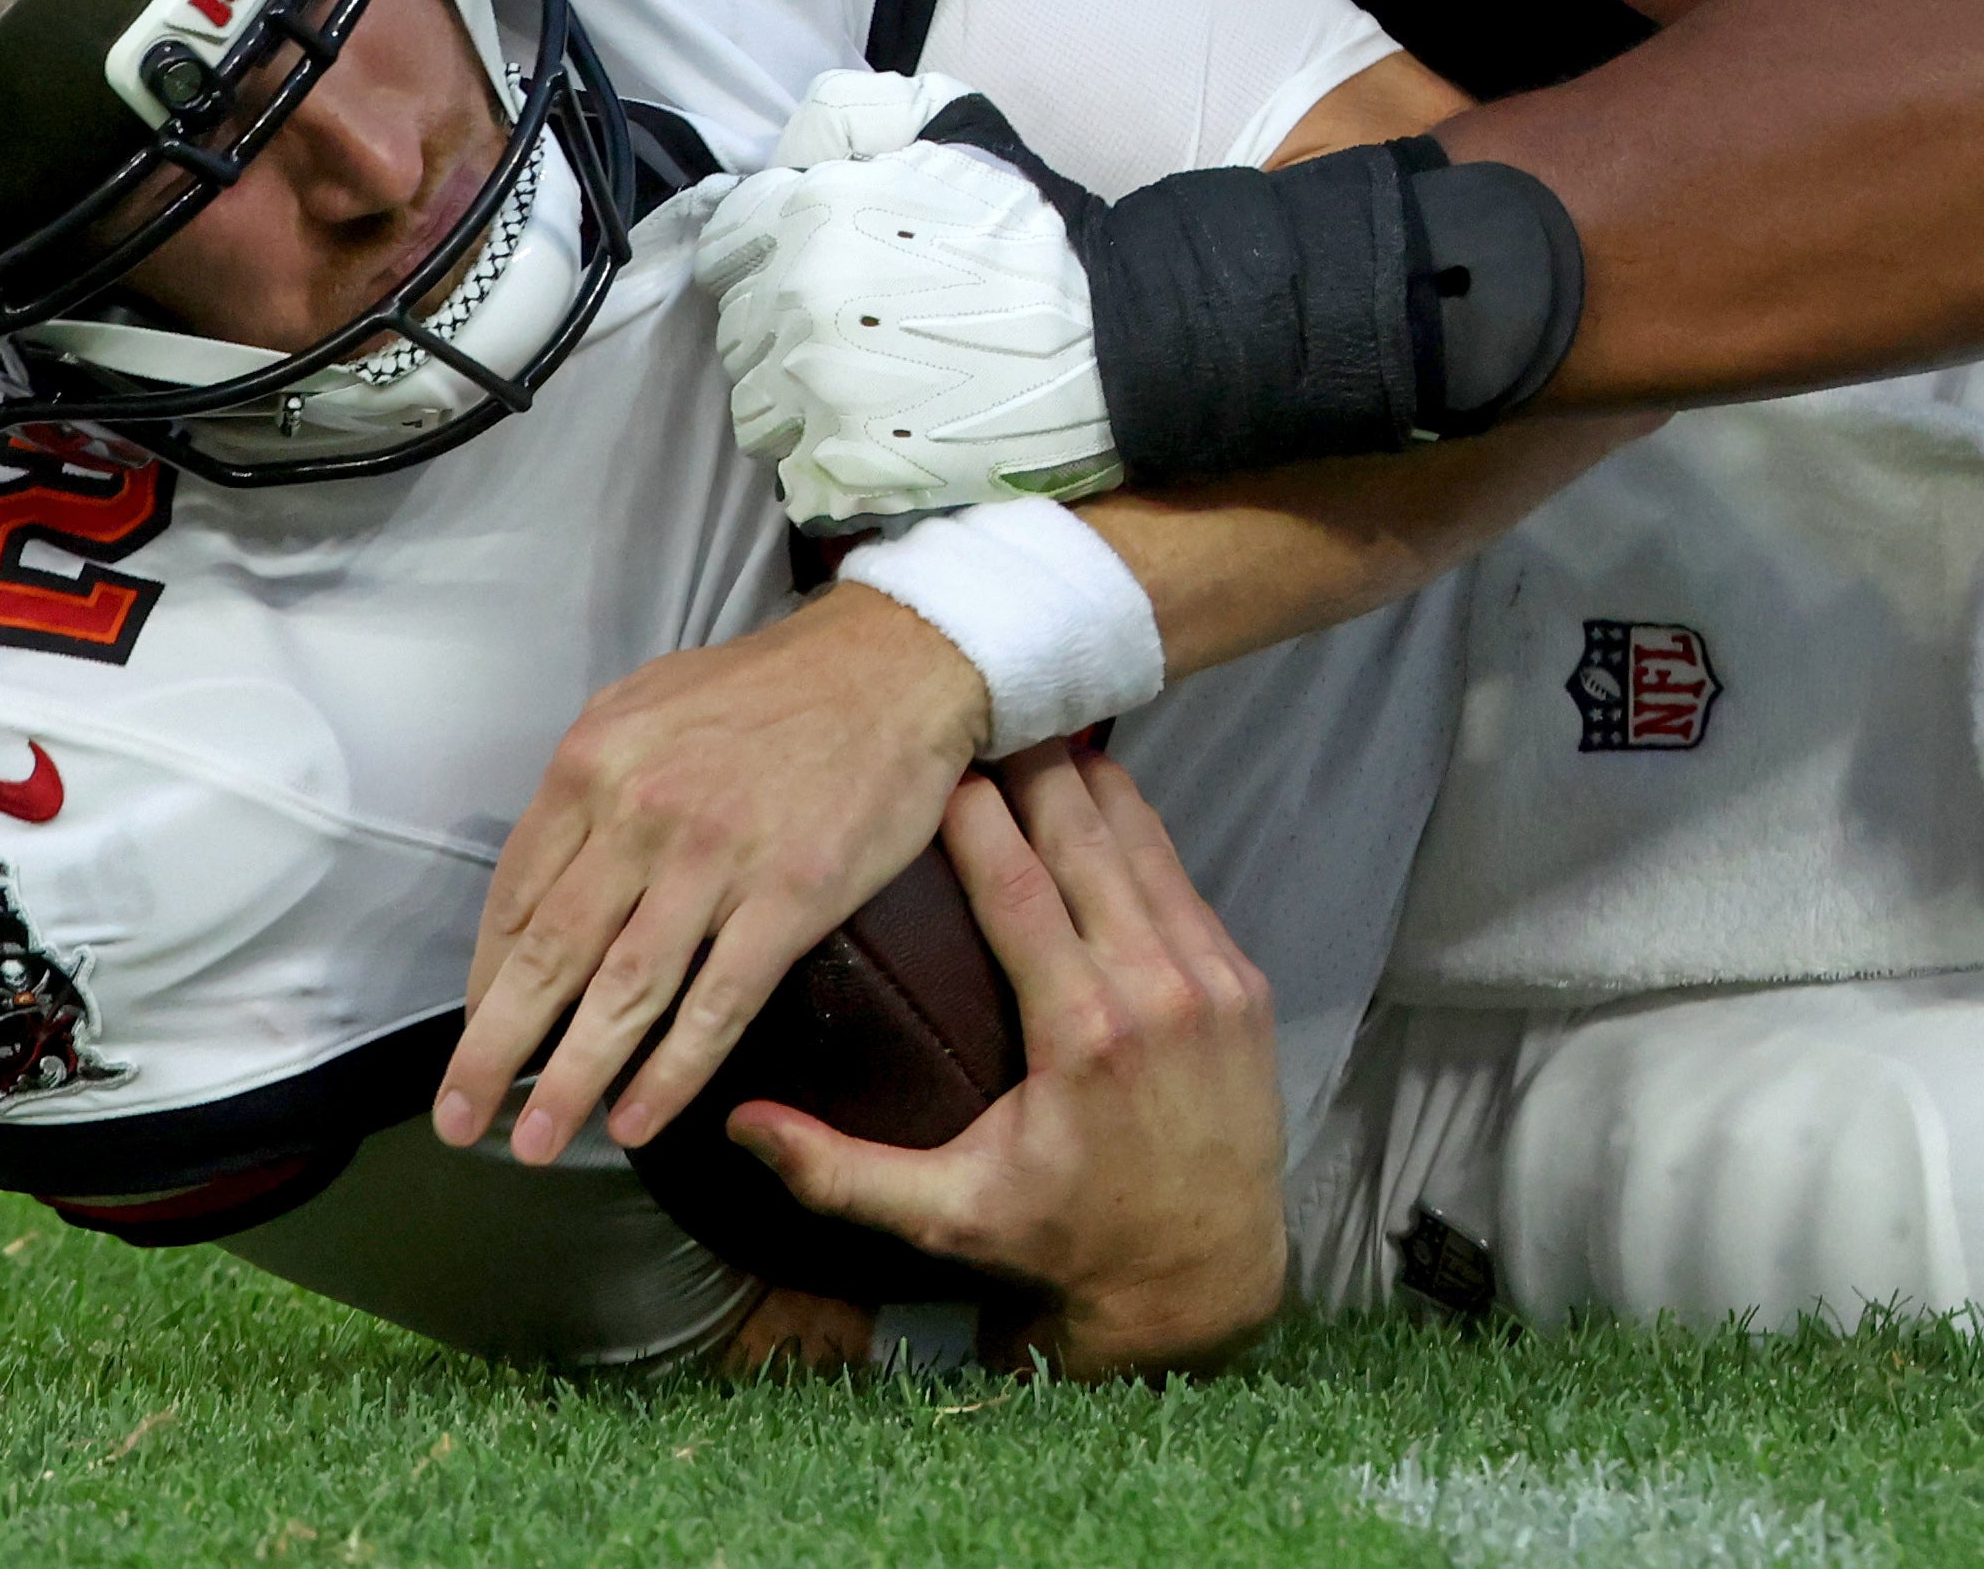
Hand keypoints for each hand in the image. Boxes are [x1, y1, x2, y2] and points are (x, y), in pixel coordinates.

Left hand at [432, 578, 989, 1168]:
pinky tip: (638, 1121)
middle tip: (459, 1120)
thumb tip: (548, 882)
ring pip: (624, 995)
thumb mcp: (648, 702)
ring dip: (572, 1081)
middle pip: (549, 958)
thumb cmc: (772, 687)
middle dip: (494, 1053)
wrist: (895, 666)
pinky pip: (717, 1006)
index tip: (477, 1034)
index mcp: (593, 763)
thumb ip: (592, 787)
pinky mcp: (790, 899)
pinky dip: (671, 1074)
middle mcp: (641, 814)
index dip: (486, 982)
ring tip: (534, 1144)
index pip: (515, 897)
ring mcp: (716, 861)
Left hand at [702, 69, 1119, 521]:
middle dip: (781, 330)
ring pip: (754, 409)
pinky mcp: (848, 470)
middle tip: (850, 335)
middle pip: (737, 330)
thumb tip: (782, 154)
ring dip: (793, 404)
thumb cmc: (1038, 230)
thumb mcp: (954, 124)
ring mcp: (818, 392)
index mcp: (813, 213)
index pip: (726, 245)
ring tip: (859, 395)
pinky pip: (791, 481)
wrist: (1118, 338)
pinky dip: (820, 471)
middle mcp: (799, 301)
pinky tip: (869, 447)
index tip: (810, 272)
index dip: (766, 256)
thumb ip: (850, 113)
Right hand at [729, 746, 1287, 1377]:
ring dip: (1094, 785)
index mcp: (1082, 1033)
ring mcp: (1211, 982)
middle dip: (1036, 769)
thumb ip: (839, 1173)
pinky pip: (1185, 886)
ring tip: (1044, 723)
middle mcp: (1155, 991)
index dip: (978, 815)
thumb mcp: (947, 1217)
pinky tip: (1108, 794)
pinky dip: (1145, 834)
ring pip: (1146, 849)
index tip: (939, 761)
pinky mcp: (1245, 986)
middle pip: (1087, 843)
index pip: (1019, 889)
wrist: (1199, 1275)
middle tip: (989, 708)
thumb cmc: (1065, 1240)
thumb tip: (738, 1124)